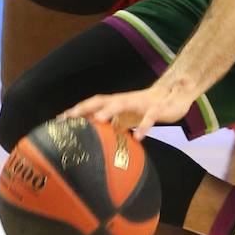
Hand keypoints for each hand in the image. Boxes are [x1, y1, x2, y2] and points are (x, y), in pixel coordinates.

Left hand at [65, 78, 196, 139]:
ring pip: (122, 103)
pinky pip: (149, 117)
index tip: (60, 120)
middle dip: (86, 107)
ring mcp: (141, 103)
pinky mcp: (157, 109)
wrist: (175, 94)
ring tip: (98, 120)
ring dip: (110, 110)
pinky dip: (144, 126)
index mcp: (117, 102)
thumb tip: (96, 141)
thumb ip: (112, 127)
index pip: (93, 104)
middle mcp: (125, 100)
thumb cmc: (145, 107)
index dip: (77, 110)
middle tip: (71, 117)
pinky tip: (139, 137)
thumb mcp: (126, 119)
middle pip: (101, 100)